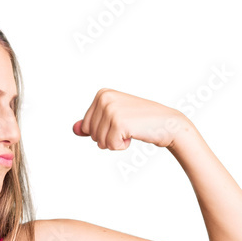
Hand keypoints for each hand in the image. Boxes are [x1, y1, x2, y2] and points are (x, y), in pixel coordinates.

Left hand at [72, 88, 187, 150]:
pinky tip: (134, 134)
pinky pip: (110, 145)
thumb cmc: (141, 122)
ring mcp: (111, 109)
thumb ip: (92, 124)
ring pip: (99, 142)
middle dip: (107, 138)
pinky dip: (121, 146)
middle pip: (91, 134)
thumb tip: (74, 129)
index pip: (86, 127)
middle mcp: (105, 98)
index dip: (102, 132)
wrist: (166, 123)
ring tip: (131, 130)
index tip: (120, 122)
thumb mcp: (113, 120)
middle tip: (126, 127)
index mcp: (102, 94)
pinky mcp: (118, 122)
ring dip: (115, 142)